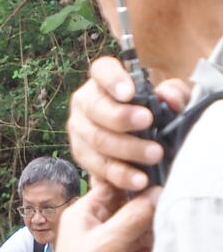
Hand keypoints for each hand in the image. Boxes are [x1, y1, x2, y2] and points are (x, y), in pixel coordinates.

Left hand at [48, 183, 159, 251]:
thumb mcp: (110, 240)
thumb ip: (136, 214)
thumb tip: (157, 193)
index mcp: (81, 213)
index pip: (113, 186)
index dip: (135, 188)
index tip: (153, 196)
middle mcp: (89, 225)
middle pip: (128, 209)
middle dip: (141, 222)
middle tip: (142, 235)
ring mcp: (101, 245)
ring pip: (134, 231)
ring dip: (142, 242)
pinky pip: (134, 251)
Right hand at [67, 56, 189, 192]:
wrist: (139, 141)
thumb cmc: (154, 111)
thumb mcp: (168, 99)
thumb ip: (173, 94)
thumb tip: (168, 98)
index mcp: (104, 79)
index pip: (102, 70)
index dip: (114, 80)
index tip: (130, 93)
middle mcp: (85, 101)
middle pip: (97, 109)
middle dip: (122, 118)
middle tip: (148, 123)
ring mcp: (79, 129)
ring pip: (96, 139)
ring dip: (126, 149)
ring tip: (154, 155)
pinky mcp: (80, 155)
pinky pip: (96, 166)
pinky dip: (119, 175)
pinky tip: (139, 180)